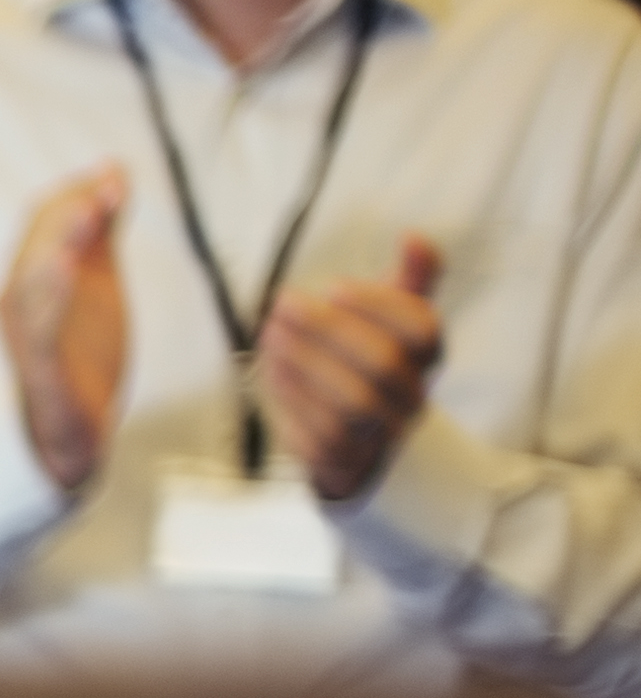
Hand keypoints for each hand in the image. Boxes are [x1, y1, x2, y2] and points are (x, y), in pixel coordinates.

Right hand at [0, 164, 130, 495]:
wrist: (73, 428)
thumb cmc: (83, 349)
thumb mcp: (99, 278)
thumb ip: (102, 228)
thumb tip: (112, 170)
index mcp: (35, 276)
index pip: (44, 220)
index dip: (78, 192)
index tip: (116, 176)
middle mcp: (20, 299)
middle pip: (35, 242)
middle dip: (71, 211)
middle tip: (108, 188)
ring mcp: (26, 333)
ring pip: (31, 279)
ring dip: (59, 241)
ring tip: (86, 212)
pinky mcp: (41, 366)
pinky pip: (39, 328)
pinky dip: (50, 296)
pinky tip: (65, 268)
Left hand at [257, 233, 444, 507]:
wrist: (364, 444)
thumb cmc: (374, 363)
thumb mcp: (394, 321)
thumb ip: (409, 279)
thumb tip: (414, 236)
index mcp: (428, 358)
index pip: (422, 330)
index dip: (379, 305)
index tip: (332, 286)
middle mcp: (412, 397)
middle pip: (382, 365)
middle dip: (329, 331)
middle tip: (284, 302)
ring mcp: (380, 434)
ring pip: (351, 403)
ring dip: (305, 364)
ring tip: (269, 334)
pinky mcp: (342, 462)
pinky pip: (318, 436)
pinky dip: (291, 400)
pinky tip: (269, 370)